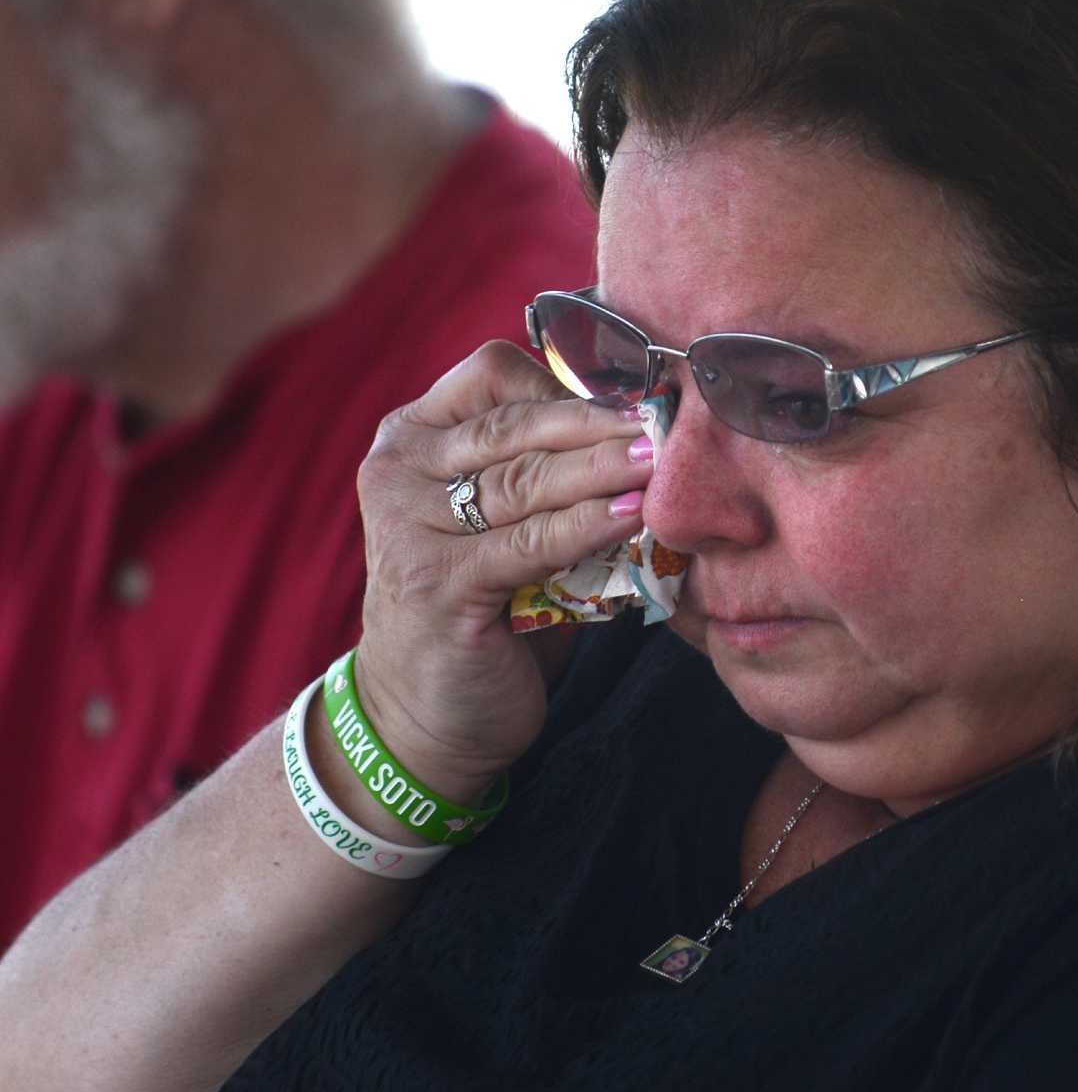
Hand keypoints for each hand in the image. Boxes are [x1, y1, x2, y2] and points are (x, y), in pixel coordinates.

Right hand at [350, 340, 651, 799]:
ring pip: (525, 480)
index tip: (638, 396)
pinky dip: (588, 526)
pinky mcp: (439, 584)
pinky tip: (634, 515)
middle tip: (666, 422)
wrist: (427, 716)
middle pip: (515, 426)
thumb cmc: (485, 610)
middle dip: (598, 423)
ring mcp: (410, 527)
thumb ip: (549, 476)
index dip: (569, 383)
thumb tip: (649, 436)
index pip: (493, 376)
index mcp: (413, 439)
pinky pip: (530, 542)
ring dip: (603, 468)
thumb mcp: (508, 526)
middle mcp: (398, 471)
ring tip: (661, 463)